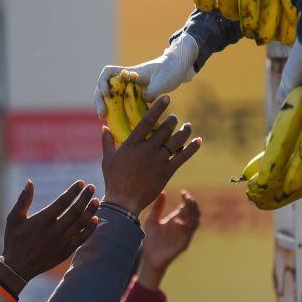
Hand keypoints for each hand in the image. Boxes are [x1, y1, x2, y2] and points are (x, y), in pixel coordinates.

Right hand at [0, 179, 98, 279]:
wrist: (18, 267)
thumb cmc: (14, 240)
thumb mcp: (13, 219)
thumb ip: (23, 200)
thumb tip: (30, 181)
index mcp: (42, 221)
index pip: (62, 202)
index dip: (73, 191)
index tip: (81, 182)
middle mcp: (54, 231)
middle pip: (75, 211)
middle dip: (85, 198)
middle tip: (92, 187)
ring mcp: (62, 242)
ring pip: (81, 224)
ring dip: (90, 211)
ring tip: (97, 200)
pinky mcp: (66, 251)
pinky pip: (82, 238)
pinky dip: (90, 229)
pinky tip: (95, 219)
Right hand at [94, 33, 198, 117]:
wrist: (178, 67)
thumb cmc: (171, 70)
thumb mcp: (164, 80)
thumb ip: (154, 89)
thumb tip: (145, 99)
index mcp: (131, 72)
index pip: (108, 72)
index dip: (103, 82)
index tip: (108, 93)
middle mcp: (127, 81)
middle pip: (104, 87)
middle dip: (100, 100)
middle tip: (103, 115)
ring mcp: (129, 89)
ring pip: (111, 97)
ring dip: (106, 107)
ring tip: (106, 120)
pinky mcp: (134, 97)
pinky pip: (121, 104)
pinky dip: (116, 112)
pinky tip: (117, 123)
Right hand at [101, 96, 201, 215]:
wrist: (124, 202)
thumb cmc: (113, 180)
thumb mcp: (107, 159)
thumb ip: (107, 142)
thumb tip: (104, 127)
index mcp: (132, 144)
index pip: (147, 121)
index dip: (158, 108)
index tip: (166, 99)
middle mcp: (147, 150)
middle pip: (165, 129)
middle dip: (172, 121)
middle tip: (174, 118)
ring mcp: (158, 161)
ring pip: (176, 141)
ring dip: (184, 131)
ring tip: (188, 126)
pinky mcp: (167, 172)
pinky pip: (183, 157)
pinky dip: (192, 148)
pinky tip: (198, 141)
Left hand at [138, 191, 200, 287]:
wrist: (149, 256)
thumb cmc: (151, 239)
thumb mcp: (152, 220)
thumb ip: (158, 207)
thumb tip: (163, 192)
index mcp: (178, 219)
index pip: (189, 207)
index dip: (188, 199)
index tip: (183, 192)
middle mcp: (183, 226)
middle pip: (195, 213)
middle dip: (193, 204)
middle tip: (186, 197)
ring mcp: (185, 235)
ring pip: (196, 223)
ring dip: (192, 214)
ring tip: (184, 206)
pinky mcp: (183, 244)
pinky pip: (188, 235)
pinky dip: (185, 227)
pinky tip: (177, 221)